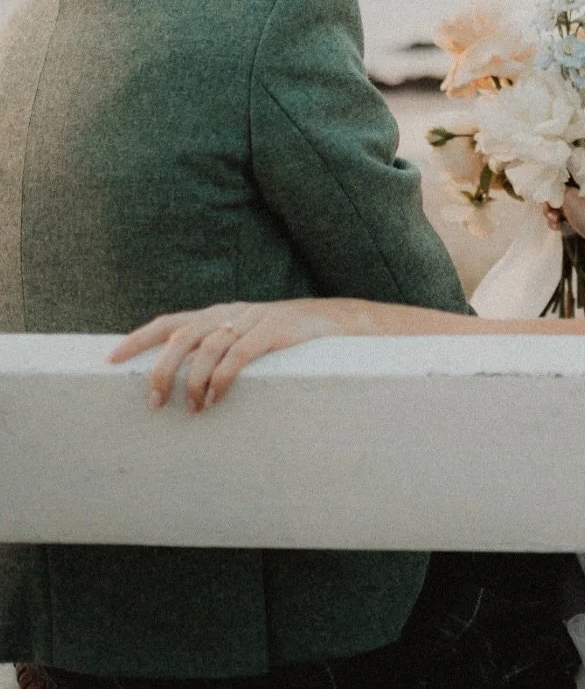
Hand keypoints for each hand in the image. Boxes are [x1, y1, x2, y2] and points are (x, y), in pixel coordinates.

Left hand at [106, 298, 347, 412]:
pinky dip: (223, 377)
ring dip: (194, 381)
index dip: (139, 338)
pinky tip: (215, 397)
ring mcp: (253, 319)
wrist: (336, 322)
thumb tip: (179, 386)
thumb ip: (217, 352)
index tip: (110, 359)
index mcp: (218, 314)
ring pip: (209, 346)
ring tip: (191, 409)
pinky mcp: (275, 332)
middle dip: (162, 368)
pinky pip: (240, 354)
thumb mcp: (246, 339)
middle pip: (183, 335)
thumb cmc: (284, 340)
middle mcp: (230, 313)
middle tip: (153, 401)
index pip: (170, 322)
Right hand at [543, 193, 584, 270]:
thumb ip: (559, 190)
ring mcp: (583, 215)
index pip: (566, 182)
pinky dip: (558, 225)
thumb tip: (553, 191)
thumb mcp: (572, 196)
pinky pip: (564, 224)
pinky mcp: (580, 229)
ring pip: (561, 212)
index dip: (554, 187)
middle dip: (551, 203)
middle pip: (561, 198)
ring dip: (553, 215)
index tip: (547, 193)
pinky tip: (558, 228)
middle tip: (549, 209)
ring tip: (555, 220)